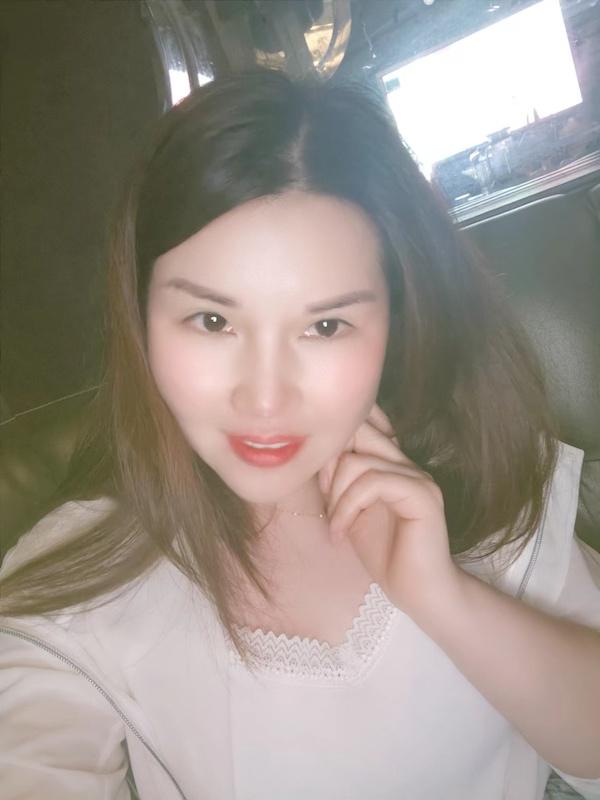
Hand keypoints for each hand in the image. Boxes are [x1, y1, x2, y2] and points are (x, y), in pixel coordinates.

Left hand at [318, 404, 461, 615]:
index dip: (331, 445)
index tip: (322, 485)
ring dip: (335, 496)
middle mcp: (406, 463)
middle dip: (329, 463)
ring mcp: (418, 477)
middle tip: (325, 499)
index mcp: (390, 463)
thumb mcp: (349, 510)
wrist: (417, 593)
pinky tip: (341, 532)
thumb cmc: (384, 555)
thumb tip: (315, 455)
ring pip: (358, 461)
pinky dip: (348, 507)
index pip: (360, 423)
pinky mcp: (423, 496)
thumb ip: (339, 480)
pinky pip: (373, 482)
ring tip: (335, 526)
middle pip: (357, 430)